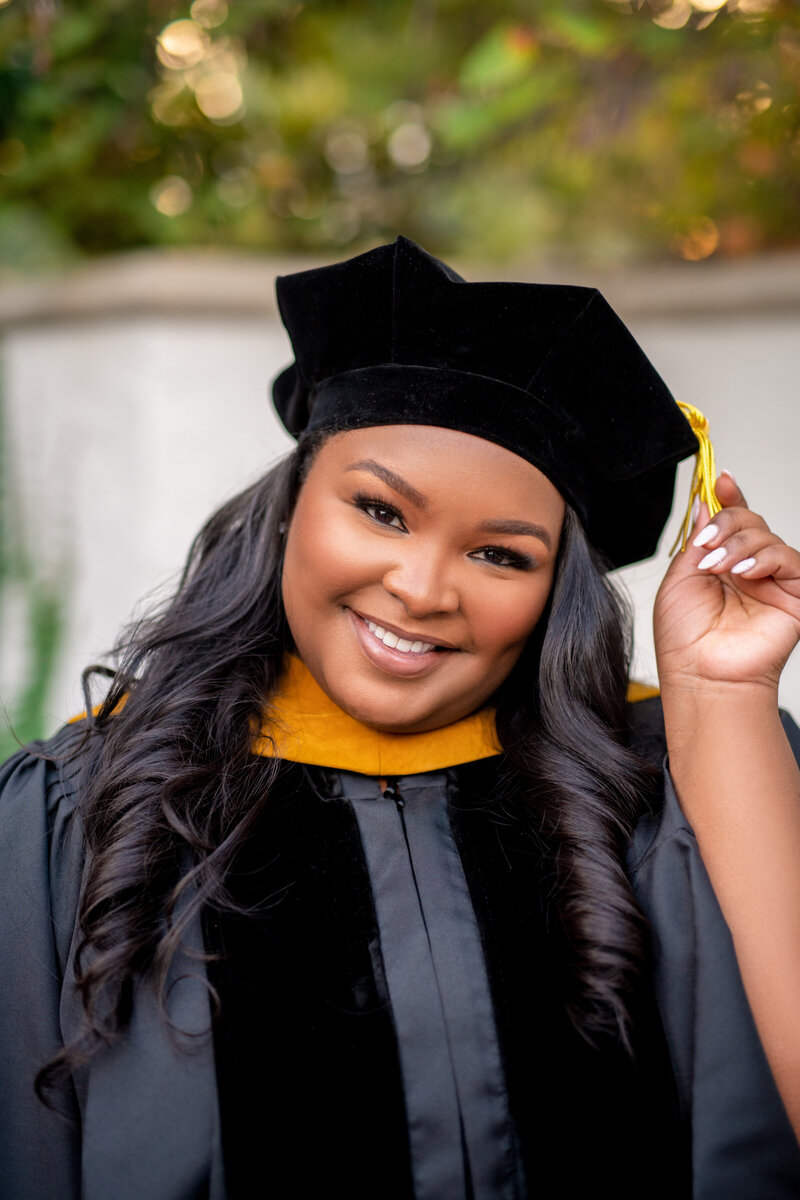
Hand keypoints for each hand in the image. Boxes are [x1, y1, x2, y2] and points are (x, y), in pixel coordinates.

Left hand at [654, 471, 799, 692]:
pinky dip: (764, 557)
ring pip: (766, 535)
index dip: (729, 496)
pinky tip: (743, 573)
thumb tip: (706, 503)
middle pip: (749, 520)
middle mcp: (747, 569)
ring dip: (738, 543)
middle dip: (727, 522)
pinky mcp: (794, 595)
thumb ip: (697, 540)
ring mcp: (771, 581)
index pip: (731, 520)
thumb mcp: (679, 578)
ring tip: (717, 567)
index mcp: (720, 562)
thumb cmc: (684, 639)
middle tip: (706, 544)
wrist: (701, 675)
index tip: (721, 480)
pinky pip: (788, 558)